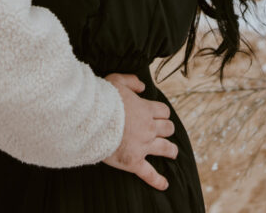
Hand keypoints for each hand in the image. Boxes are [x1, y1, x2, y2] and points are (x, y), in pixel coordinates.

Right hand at [103, 73, 176, 190]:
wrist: (93, 119)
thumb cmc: (103, 99)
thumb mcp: (117, 80)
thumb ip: (132, 81)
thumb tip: (143, 87)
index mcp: (146, 109)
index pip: (163, 111)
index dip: (162, 113)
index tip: (159, 114)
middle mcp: (148, 128)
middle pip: (167, 129)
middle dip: (167, 129)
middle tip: (166, 131)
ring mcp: (143, 145)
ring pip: (165, 148)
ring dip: (170, 150)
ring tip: (172, 152)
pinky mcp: (134, 161)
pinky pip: (149, 173)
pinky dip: (157, 180)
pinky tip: (164, 184)